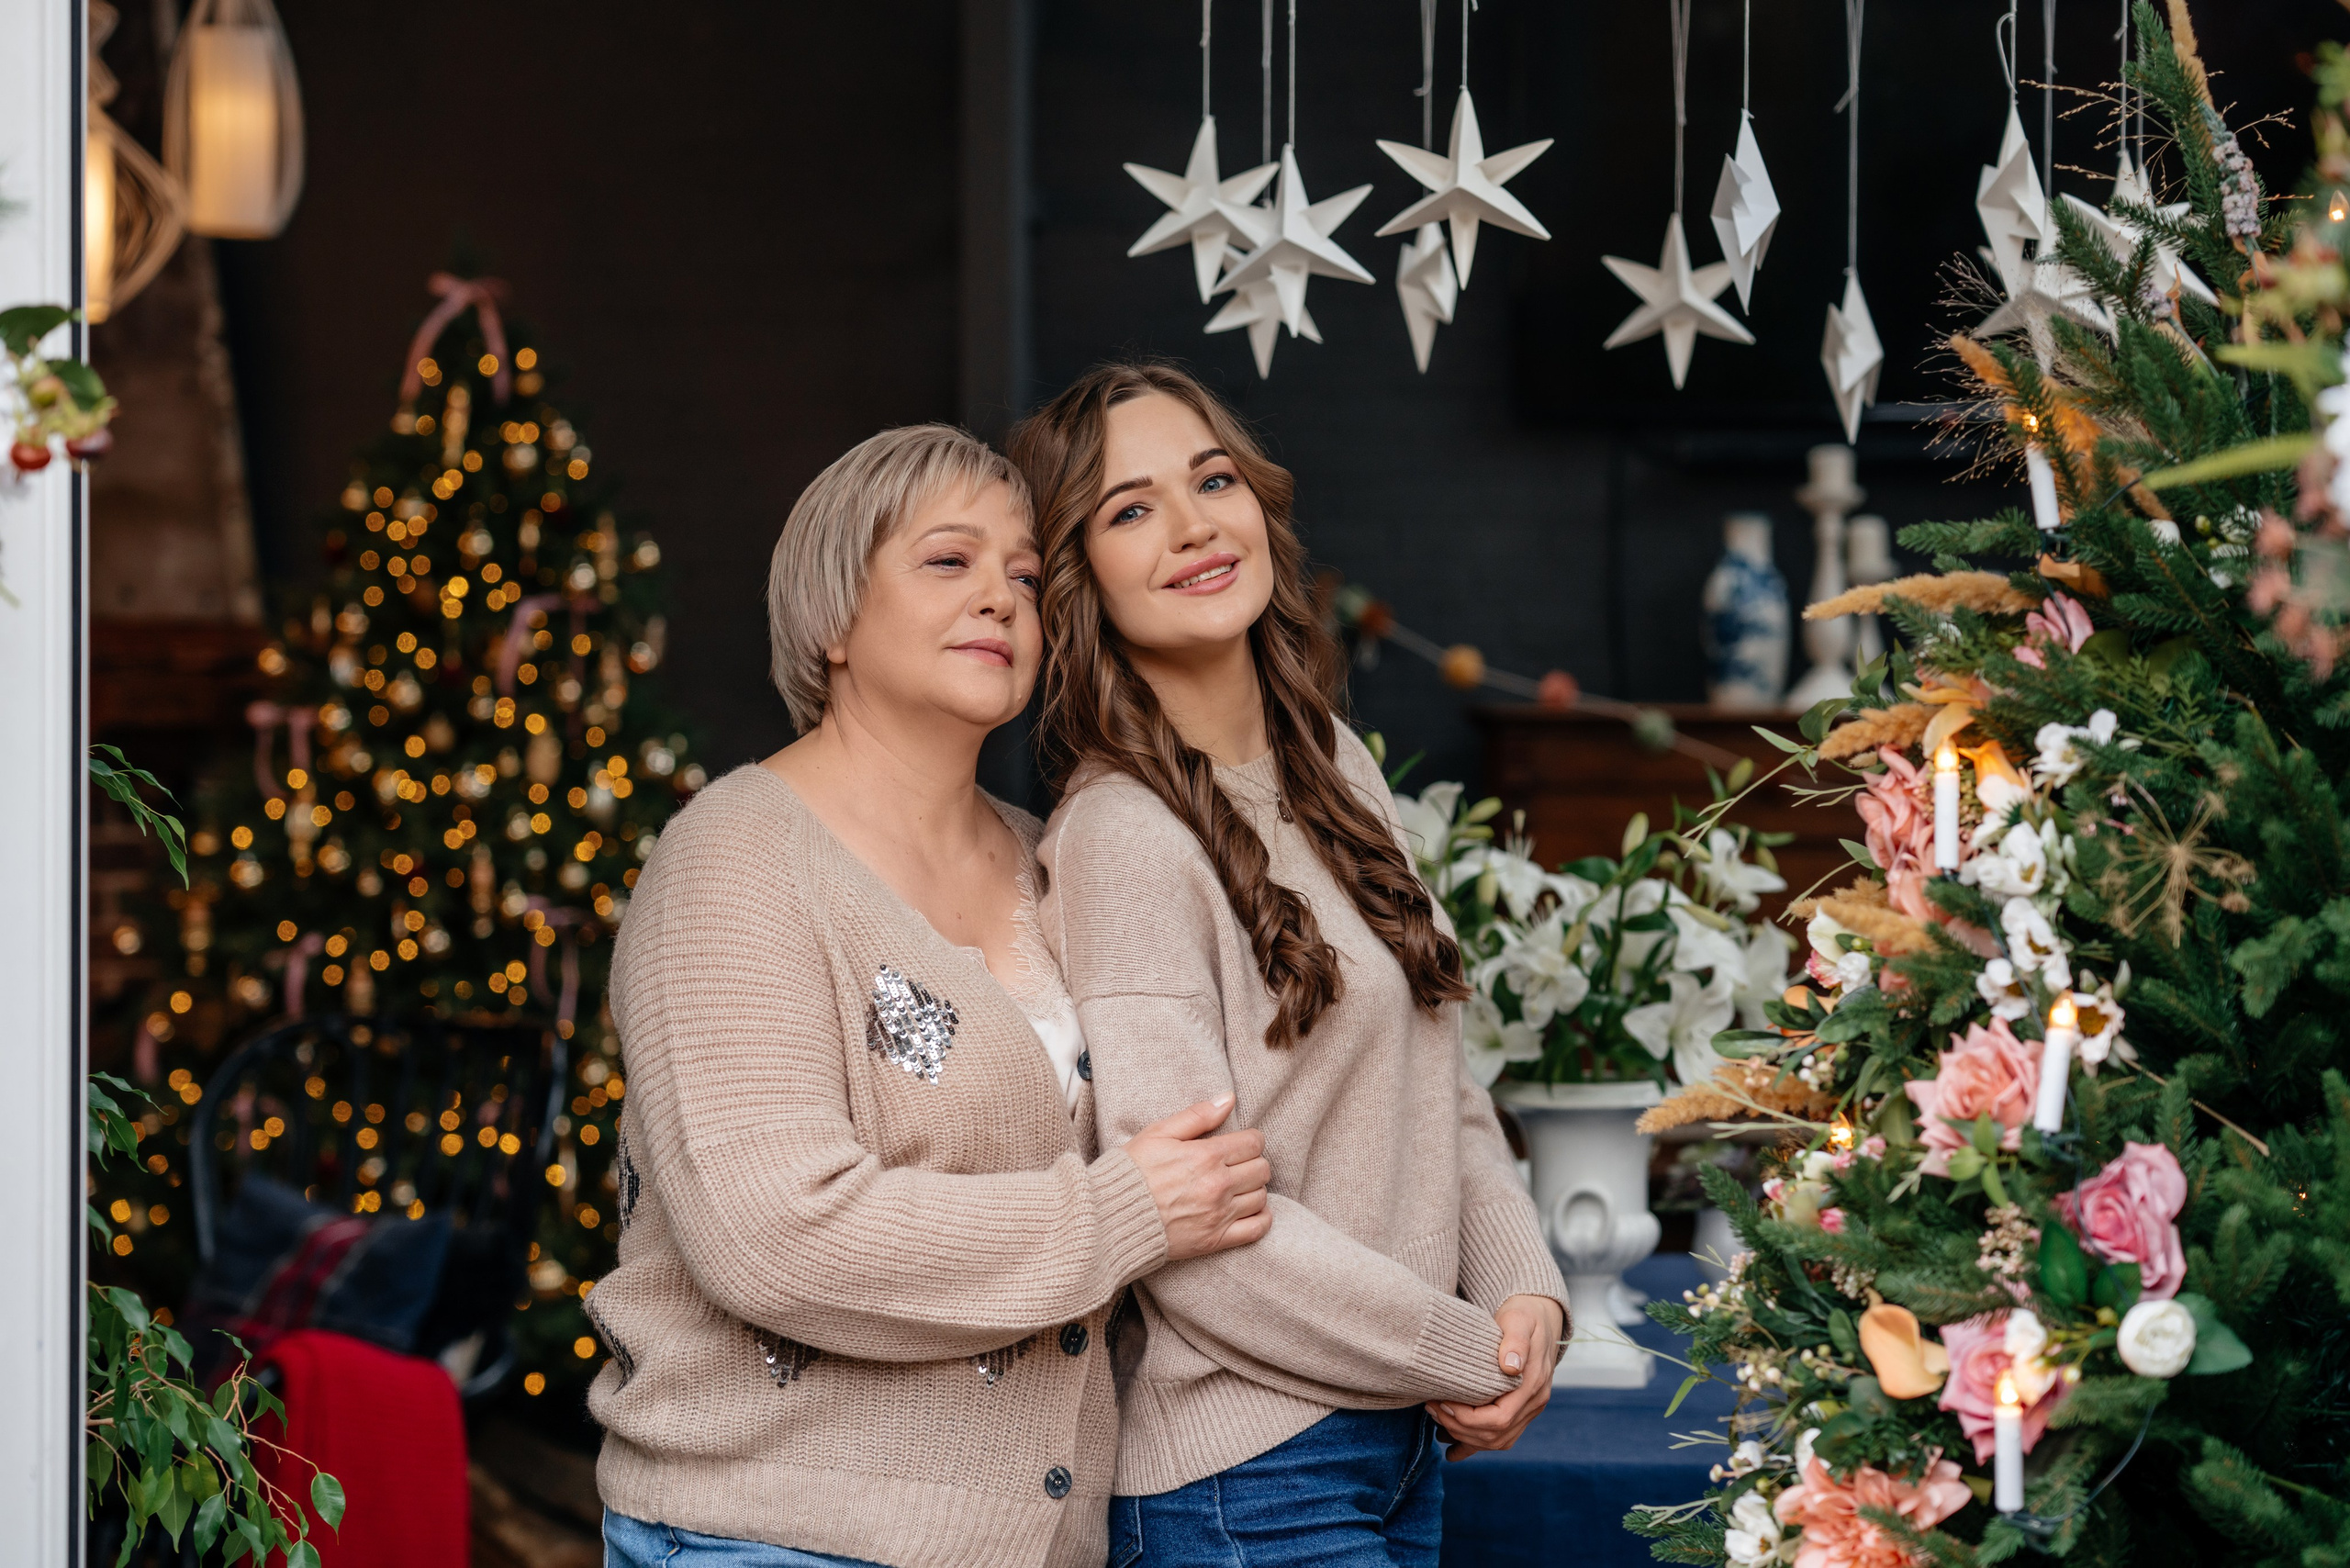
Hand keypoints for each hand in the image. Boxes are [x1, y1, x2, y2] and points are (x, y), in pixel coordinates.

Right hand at [1127, 1095, 1272, 1260]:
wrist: (1110, 1218)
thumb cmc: (1131, 1172)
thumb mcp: (1158, 1133)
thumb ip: (1197, 1115)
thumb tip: (1229, 1098)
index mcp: (1205, 1155)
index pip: (1254, 1143)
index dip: (1251, 1140)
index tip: (1240, 1143)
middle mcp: (1218, 1185)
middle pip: (1262, 1169)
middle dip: (1253, 1162)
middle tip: (1236, 1164)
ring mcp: (1218, 1214)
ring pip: (1261, 1197)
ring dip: (1254, 1189)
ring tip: (1236, 1187)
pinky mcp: (1215, 1240)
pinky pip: (1257, 1229)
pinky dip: (1260, 1219)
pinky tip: (1247, 1210)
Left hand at [1426, 1294, 1564, 1460]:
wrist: (1539, 1317)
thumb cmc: (1524, 1316)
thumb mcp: (1519, 1320)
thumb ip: (1515, 1341)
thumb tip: (1509, 1366)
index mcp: (1533, 1385)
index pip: (1500, 1418)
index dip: (1468, 1418)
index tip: (1443, 1401)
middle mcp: (1533, 1403)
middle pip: (1495, 1435)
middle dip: (1459, 1427)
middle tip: (1432, 1407)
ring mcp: (1528, 1410)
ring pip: (1496, 1441)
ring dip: (1464, 1436)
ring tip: (1437, 1419)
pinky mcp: (1518, 1410)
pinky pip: (1499, 1438)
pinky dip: (1474, 1446)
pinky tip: (1451, 1450)